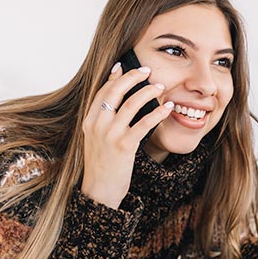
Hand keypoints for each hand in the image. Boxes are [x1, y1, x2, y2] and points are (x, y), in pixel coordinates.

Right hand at [80, 62, 172, 208]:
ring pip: (130, 104)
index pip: (101, 92)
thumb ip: (103, 124)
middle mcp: (97, 125)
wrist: (99, 192)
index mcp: (89, 122)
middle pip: (114, 91)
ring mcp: (110, 135)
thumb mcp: (96, 141)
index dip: (113, 77)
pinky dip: (157, 113)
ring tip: (160, 86)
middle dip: (132, 77)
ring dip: (148, 92)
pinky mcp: (124, 146)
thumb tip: (118, 106)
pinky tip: (167, 108)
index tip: (123, 66)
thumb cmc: (102, 167)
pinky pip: (144, 123)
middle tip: (147, 70)